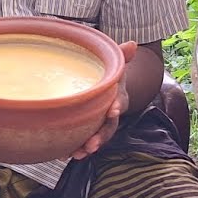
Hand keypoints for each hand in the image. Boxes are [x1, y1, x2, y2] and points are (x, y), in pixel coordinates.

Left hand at [68, 41, 136, 160]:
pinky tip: (65, 153)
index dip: (116, 107)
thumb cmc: (110, 74)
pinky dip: (76, 147)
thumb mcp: (115, 63)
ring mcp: (100, 123)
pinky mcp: (89, 128)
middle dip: (100, 137)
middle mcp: (110, 113)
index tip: (112, 111)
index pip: (120, 102)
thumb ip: (122, 55)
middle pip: (108, 127)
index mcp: (117, 96)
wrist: (109, 86)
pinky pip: (84, 140)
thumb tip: (133, 43)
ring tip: (77, 154)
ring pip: (97, 138)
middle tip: (91, 145)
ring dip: (88, 147)